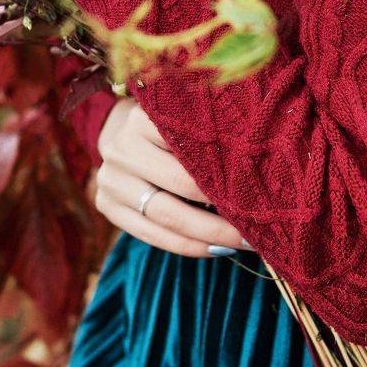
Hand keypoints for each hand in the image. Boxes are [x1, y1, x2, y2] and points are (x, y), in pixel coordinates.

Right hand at [94, 97, 253, 257]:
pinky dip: (187, 245)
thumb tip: (257, 171)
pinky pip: (151, 235)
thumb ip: (206, 133)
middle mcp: (122, 148)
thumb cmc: (166, 126)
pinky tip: (215, 249)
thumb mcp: (180, 117)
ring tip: (242, 243)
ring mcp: (110, 179)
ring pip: (165, 216)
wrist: (117, 131)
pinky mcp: (106, 205)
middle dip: (223, 208)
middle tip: (259, 223)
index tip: (260, 187)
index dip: (226, 168)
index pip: (190, 146)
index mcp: (143, 118)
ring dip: (209, 234)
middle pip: (179, 184)